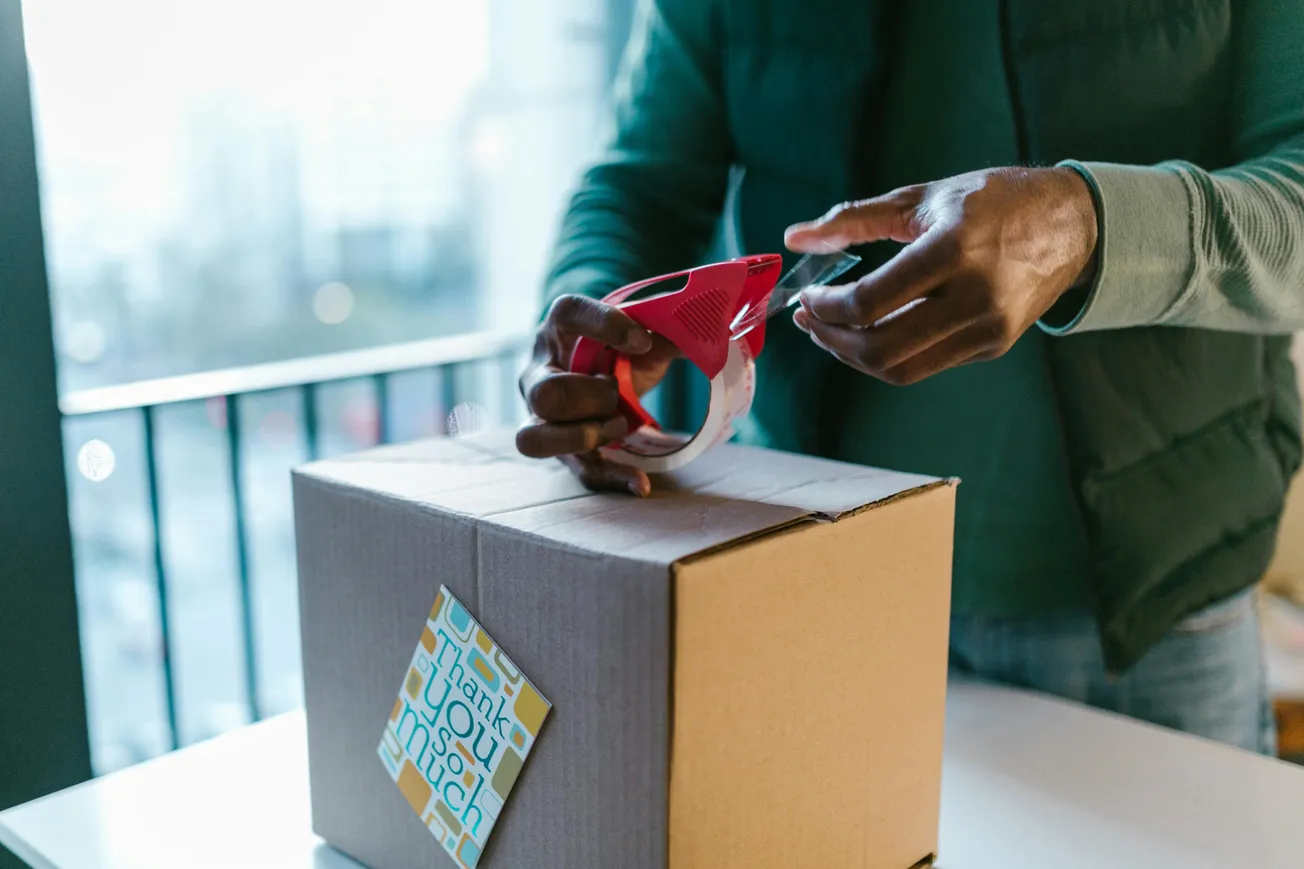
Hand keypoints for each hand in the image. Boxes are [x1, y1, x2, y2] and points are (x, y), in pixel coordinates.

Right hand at [516, 294, 678, 495]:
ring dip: (584, 437)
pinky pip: (579, 471)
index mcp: (559, 329)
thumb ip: (665, 332)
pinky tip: (640, 483)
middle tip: (618, 392)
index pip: (568, 313)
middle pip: (545, 393)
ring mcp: (542, 417)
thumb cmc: (617, 349)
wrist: (600, 371)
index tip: (641, 340)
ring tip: (620, 425)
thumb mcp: (639, 333)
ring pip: (534, 439)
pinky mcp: (563, 450)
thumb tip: (705, 336)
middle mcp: (538, 373)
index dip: (603, 325)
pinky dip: (612, 478)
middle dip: (591, 397)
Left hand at [783, 166, 1098, 384]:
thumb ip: (854, 218)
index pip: (870, 302)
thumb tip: (795, 237)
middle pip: (880, 349)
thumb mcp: (922, 198)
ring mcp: (988, 328)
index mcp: (953, 250)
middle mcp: (975, 296)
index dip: (827, 308)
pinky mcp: (994, 346)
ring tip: (832, 330)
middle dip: (833, 340)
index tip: (808, 298)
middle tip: (810, 321)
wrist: (1073, 223)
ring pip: (900, 369)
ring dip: (854, 356)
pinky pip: (926, 364)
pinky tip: (870, 332)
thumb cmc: (993, 201)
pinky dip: (888, 355)